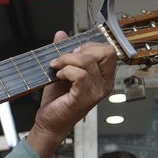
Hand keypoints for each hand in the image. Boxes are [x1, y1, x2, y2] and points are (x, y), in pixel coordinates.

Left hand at [26, 30, 116, 157]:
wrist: (49, 123)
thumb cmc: (57, 101)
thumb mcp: (62, 71)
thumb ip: (64, 52)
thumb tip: (61, 34)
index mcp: (103, 77)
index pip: (108, 50)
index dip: (89, 46)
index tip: (72, 52)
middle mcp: (104, 84)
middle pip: (106, 52)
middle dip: (82, 50)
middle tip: (65, 59)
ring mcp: (96, 92)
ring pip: (88, 62)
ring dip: (67, 60)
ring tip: (57, 68)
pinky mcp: (84, 98)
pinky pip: (80, 75)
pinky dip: (66, 71)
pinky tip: (58, 77)